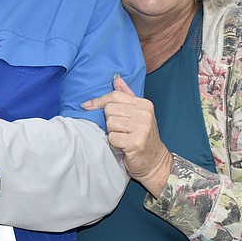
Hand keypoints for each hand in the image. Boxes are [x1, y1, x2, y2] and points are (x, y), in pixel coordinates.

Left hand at [82, 75, 172, 197]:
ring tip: (123, 138)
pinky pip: (112, 137)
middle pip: (110, 110)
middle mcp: (145, 114)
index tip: (86, 105)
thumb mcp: (138, 114)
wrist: (155, 162)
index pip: (115, 96)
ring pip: (110, 124)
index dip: (98, 101)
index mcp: (144, 104)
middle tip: (120, 130)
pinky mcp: (136, 142)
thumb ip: (127, 95)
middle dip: (109, 121)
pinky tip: (123, 146)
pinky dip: (114, 144)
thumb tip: (116, 78)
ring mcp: (142, 128)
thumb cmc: (142, 138)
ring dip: (112, 133)